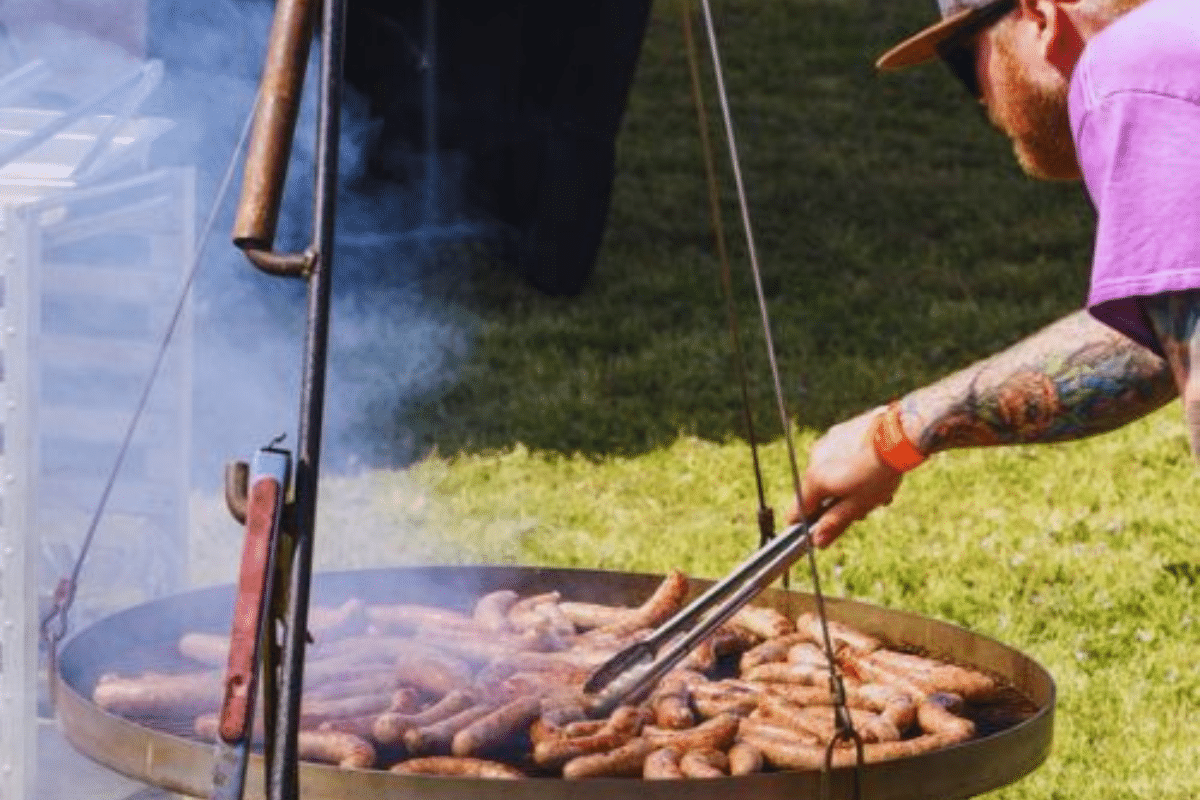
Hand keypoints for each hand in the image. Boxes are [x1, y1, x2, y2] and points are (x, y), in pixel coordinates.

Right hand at [788, 406, 903, 547]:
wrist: (898, 435)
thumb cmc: (877, 474)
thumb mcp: (858, 505)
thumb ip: (835, 523)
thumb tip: (817, 542)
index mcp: (815, 480)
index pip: (799, 508)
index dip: (807, 523)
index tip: (819, 531)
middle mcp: (814, 458)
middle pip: (818, 490)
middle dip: (837, 501)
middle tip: (863, 507)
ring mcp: (827, 442)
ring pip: (830, 471)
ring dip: (846, 482)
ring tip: (876, 486)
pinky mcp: (840, 430)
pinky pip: (840, 454)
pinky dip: (851, 463)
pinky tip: (873, 465)